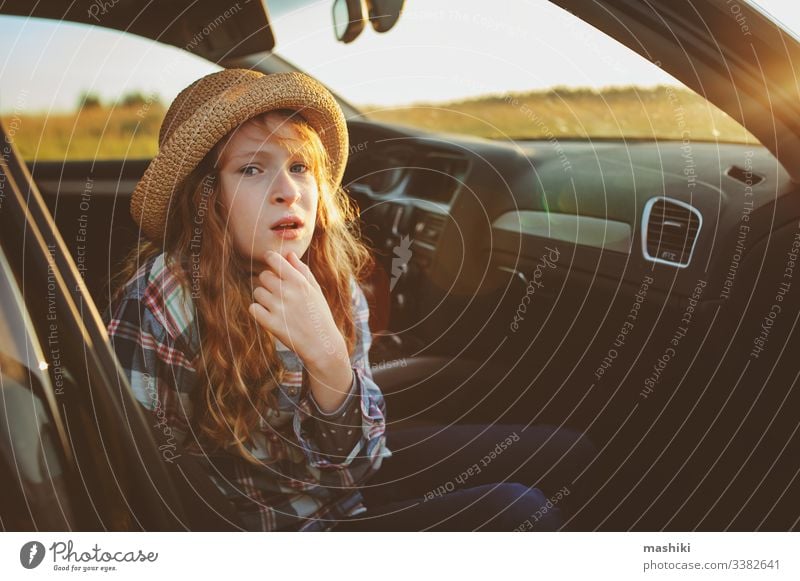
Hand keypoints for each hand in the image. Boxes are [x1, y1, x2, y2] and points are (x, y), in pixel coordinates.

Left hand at [248, 250, 347, 369]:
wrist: (321, 344)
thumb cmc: (319, 314)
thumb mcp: (315, 290)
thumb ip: (302, 270)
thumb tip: (289, 254)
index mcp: (299, 281)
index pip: (274, 259)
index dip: (270, 260)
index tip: (272, 266)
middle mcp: (288, 292)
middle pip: (263, 276)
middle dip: (268, 282)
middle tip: (277, 293)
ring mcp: (278, 308)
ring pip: (257, 292)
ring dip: (263, 298)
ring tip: (276, 307)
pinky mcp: (271, 323)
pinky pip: (253, 308)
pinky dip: (258, 311)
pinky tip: (268, 315)